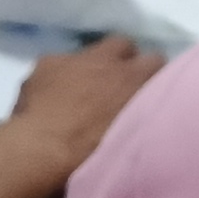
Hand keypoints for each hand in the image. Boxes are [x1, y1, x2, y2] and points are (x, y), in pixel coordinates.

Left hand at [0, 36, 157, 177]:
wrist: (42, 150)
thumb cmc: (92, 153)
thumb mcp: (131, 134)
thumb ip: (141, 111)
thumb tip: (141, 108)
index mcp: (132, 78)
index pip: (155, 61)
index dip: (151, 75)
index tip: (147, 91)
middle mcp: (105, 59)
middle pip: (122, 44)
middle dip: (121, 60)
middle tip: (115, 87)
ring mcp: (72, 58)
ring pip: (87, 54)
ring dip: (87, 69)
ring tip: (78, 96)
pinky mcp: (44, 64)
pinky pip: (56, 65)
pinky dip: (56, 78)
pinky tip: (50, 98)